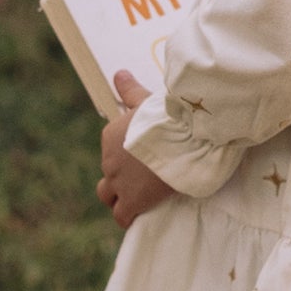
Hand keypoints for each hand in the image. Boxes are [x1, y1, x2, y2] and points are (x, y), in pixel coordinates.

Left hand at [97, 71, 177, 229]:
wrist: (183, 138)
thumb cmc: (169, 116)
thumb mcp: (147, 100)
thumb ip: (131, 90)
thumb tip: (119, 73)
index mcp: (110, 135)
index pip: (110, 149)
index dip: (126, 155)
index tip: (143, 156)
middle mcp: (109, 159)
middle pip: (108, 172)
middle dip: (121, 176)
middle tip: (143, 176)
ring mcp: (118, 182)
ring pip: (107, 195)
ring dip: (118, 197)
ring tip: (135, 197)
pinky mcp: (132, 200)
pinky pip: (122, 215)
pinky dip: (127, 216)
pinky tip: (137, 217)